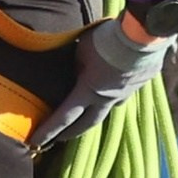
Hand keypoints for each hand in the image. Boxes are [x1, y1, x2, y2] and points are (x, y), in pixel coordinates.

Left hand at [28, 15, 172, 154]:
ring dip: (96, 110)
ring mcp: (127, 93)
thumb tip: (75, 71)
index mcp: (89, 91)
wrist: (142, 34)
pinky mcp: (141, 83)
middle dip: (72, 133)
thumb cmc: (106, 40)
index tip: (35, 143)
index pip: (64, 117)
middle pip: (87, 124)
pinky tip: (113, 81)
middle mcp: (108, 99)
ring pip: (108, 107)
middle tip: (59, 138)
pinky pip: (124, 90)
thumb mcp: (80, 51)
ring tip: (87, 109)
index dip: (49, 131)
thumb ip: (76, 66)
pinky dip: (115, 88)